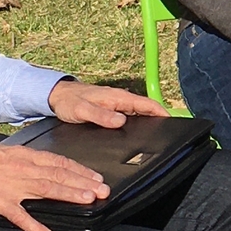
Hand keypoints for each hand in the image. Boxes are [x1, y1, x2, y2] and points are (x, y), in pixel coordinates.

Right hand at [0, 143, 108, 230]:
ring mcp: (10, 185)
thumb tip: (49, 167)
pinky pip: (19, 215)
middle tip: (102, 190)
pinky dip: (34, 226)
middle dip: (83, 183)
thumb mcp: (7, 155)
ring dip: (68, 195)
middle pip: (58, 175)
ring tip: (87, 201)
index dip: (80, 170)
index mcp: (24, 157)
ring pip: (45, 189)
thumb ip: (28, 161)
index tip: (97, 178)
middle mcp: (21, 169)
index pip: (59, 163)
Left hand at [47, 79, 169, 127]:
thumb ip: (101, 116)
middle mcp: (120, 100)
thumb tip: (121, 121)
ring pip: (140, 113)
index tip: (172, 121)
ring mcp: (117, 104)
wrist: (57, 96)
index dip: (162, 112)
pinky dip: (139, 122)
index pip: (147, 104)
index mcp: (118, 97)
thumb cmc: (69, 101)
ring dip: (150, 121)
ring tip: (159, 135)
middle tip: (169, 133)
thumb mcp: (82, 111)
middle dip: (160, 118)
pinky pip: (131, 115)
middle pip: (147, 109)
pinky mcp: (113, 109)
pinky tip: (139, 132)